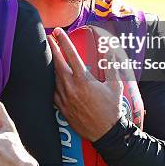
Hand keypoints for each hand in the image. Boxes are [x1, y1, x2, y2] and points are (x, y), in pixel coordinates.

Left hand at [49, 27, 122, 141]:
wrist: (105, 132)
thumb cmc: (112, 109)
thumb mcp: (115, 86)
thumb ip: (112, 66)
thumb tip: (110, 50)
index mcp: (84, 80)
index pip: (71, 55)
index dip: (64, 41)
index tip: (58, 32)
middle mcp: (71, 87)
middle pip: (57, 63)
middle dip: (53, 48)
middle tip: (49, 38)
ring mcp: (64, 97)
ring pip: (53, 76)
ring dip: (51, 63)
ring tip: (50, 54)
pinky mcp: (61, 107)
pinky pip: (52, 90)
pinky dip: (51, 81)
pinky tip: (51, 76)